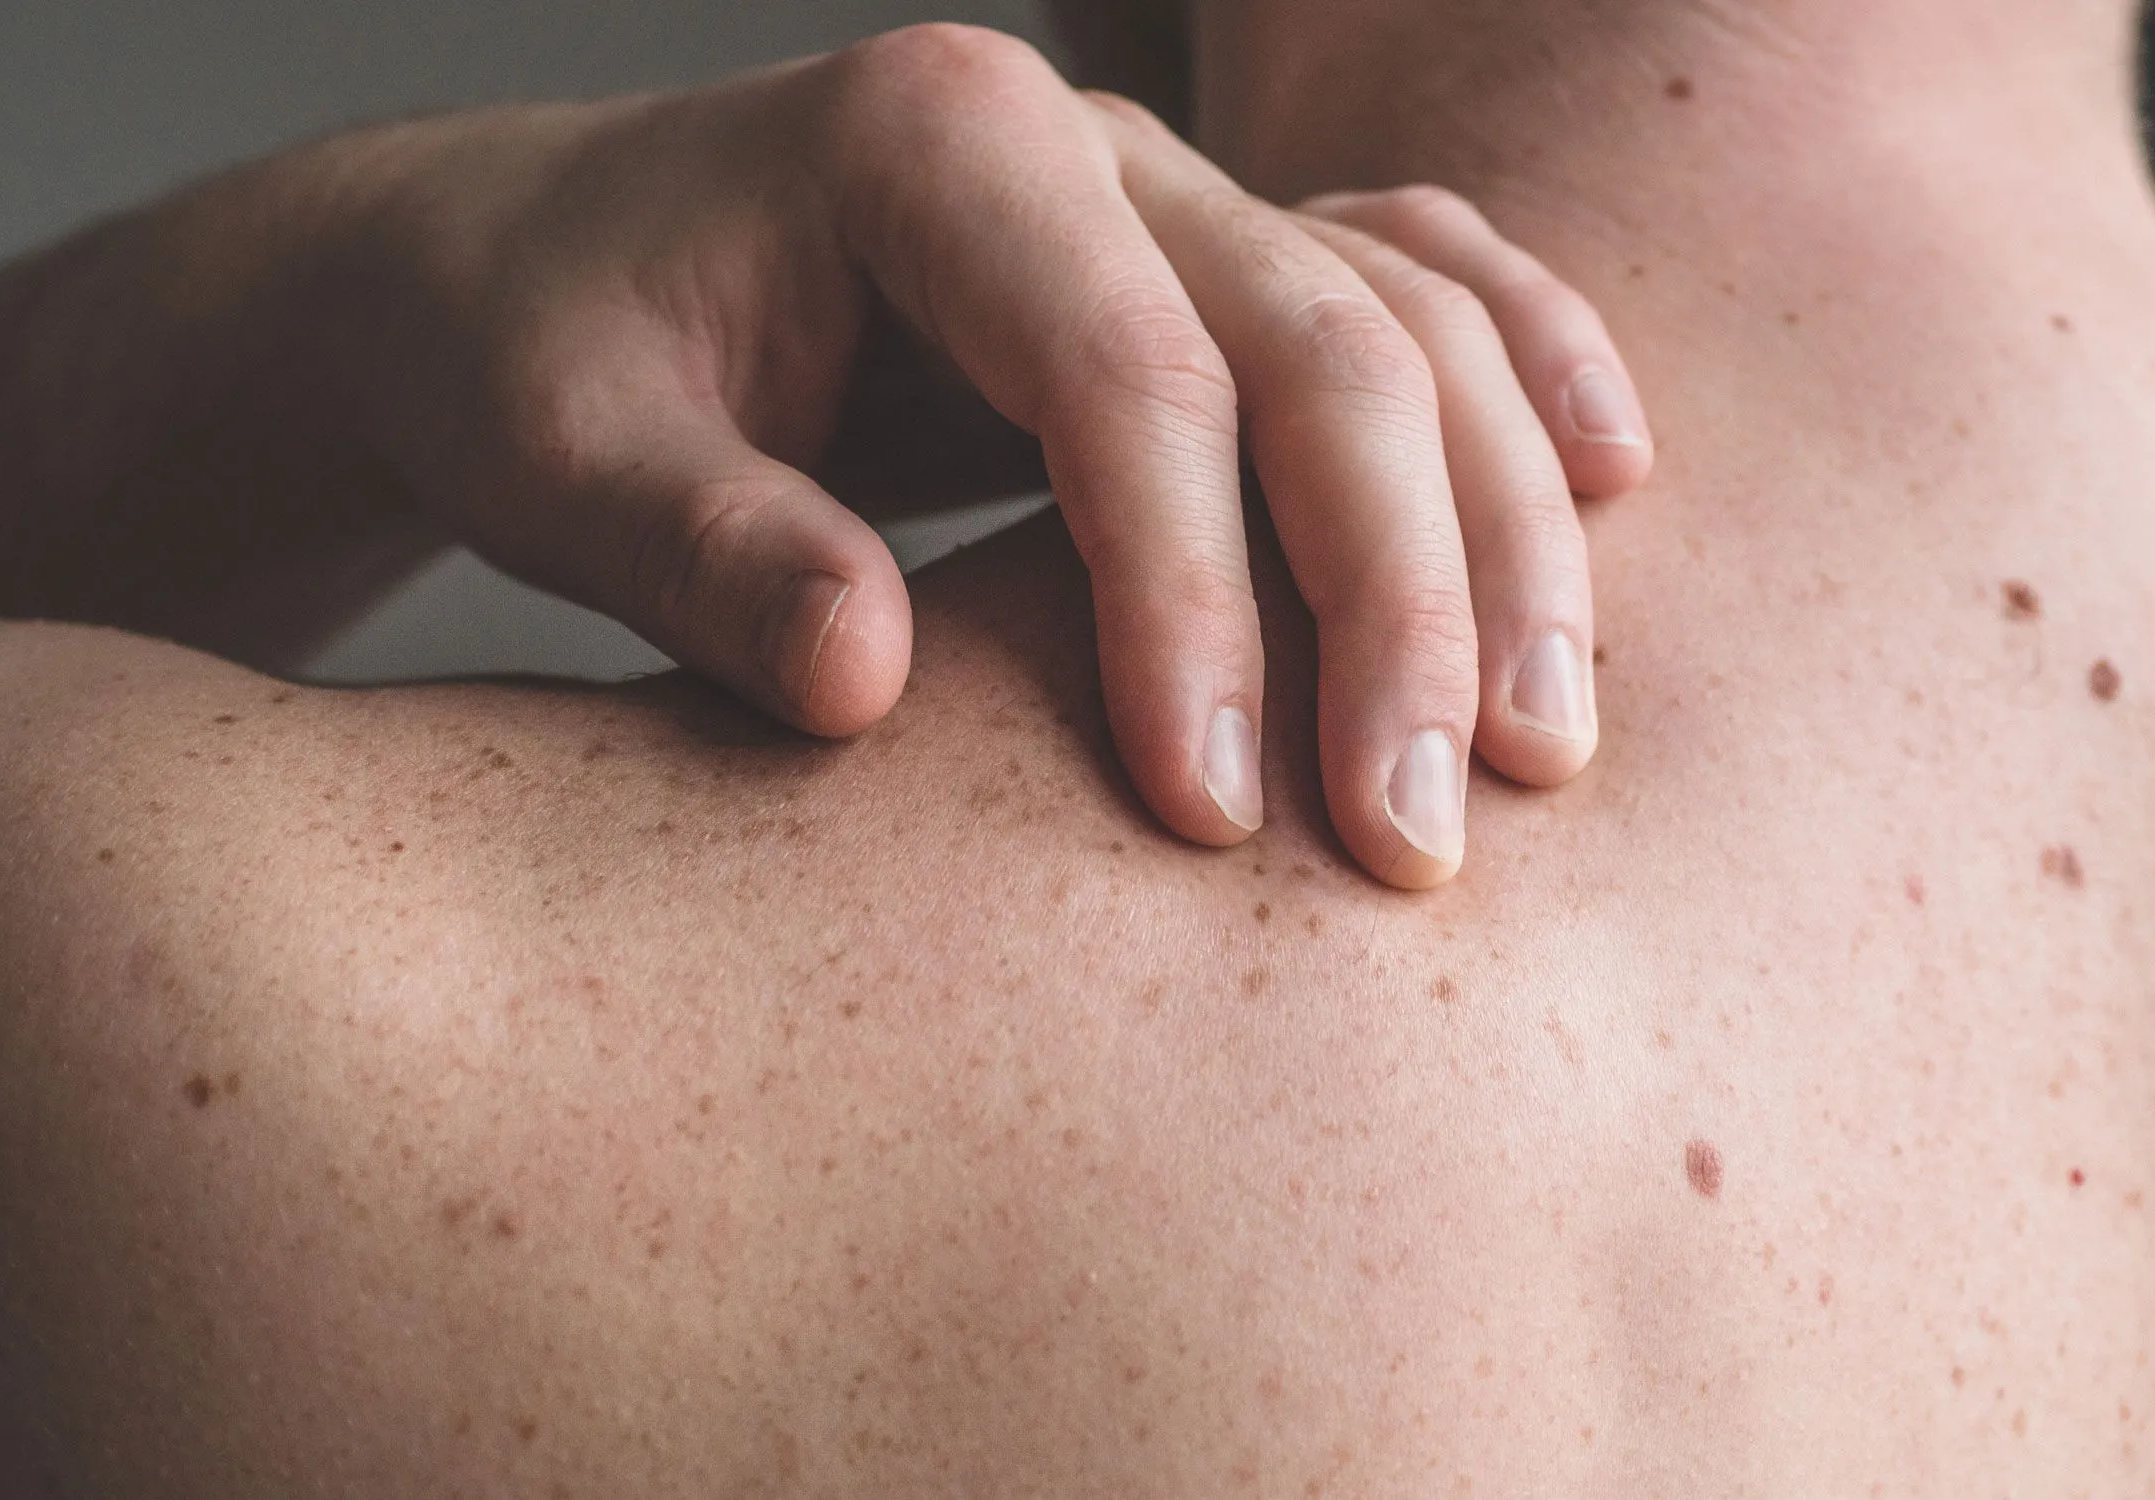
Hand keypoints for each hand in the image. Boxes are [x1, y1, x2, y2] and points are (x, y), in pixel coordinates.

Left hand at [349, 24, 1654, 886]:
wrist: (535, 271)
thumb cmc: (538, 363)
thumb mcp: (557, 457)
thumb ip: (701, 551)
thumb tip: (867, 679)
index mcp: (934, 143)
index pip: (1129, 376)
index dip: (1191, 600)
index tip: (1208, 813)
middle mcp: (1090, 142)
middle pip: (1324, 348)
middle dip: (1397, 602)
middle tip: (1421, 837)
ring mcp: (1172, 189)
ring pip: (1412, 326)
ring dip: (1503, 535)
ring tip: (1540, 748)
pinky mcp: (1211, 260)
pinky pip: (1422, 282)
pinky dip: (1527, 375)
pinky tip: (1618, 482)